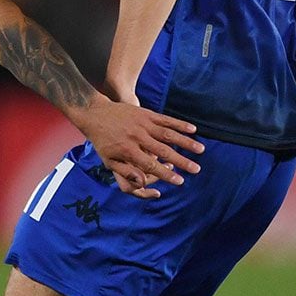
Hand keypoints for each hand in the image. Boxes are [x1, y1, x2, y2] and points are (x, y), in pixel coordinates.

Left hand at [72, 97, 204, 198]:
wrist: (94, 113)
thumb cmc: (102, 141)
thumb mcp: (108, 161)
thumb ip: (125, 172)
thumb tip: (143, 183)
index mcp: (128, 151)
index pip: (151, 166)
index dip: (166, 174)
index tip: (180, 181)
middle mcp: (137, 137)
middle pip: (164, 152)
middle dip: (182, 161)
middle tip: (196, 170)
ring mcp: (143, 124)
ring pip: (168, 134)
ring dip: (186, 142)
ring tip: (201, 150)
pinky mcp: (146, 113)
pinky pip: (166, 119)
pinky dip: (180, 124)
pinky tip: (193, 129)